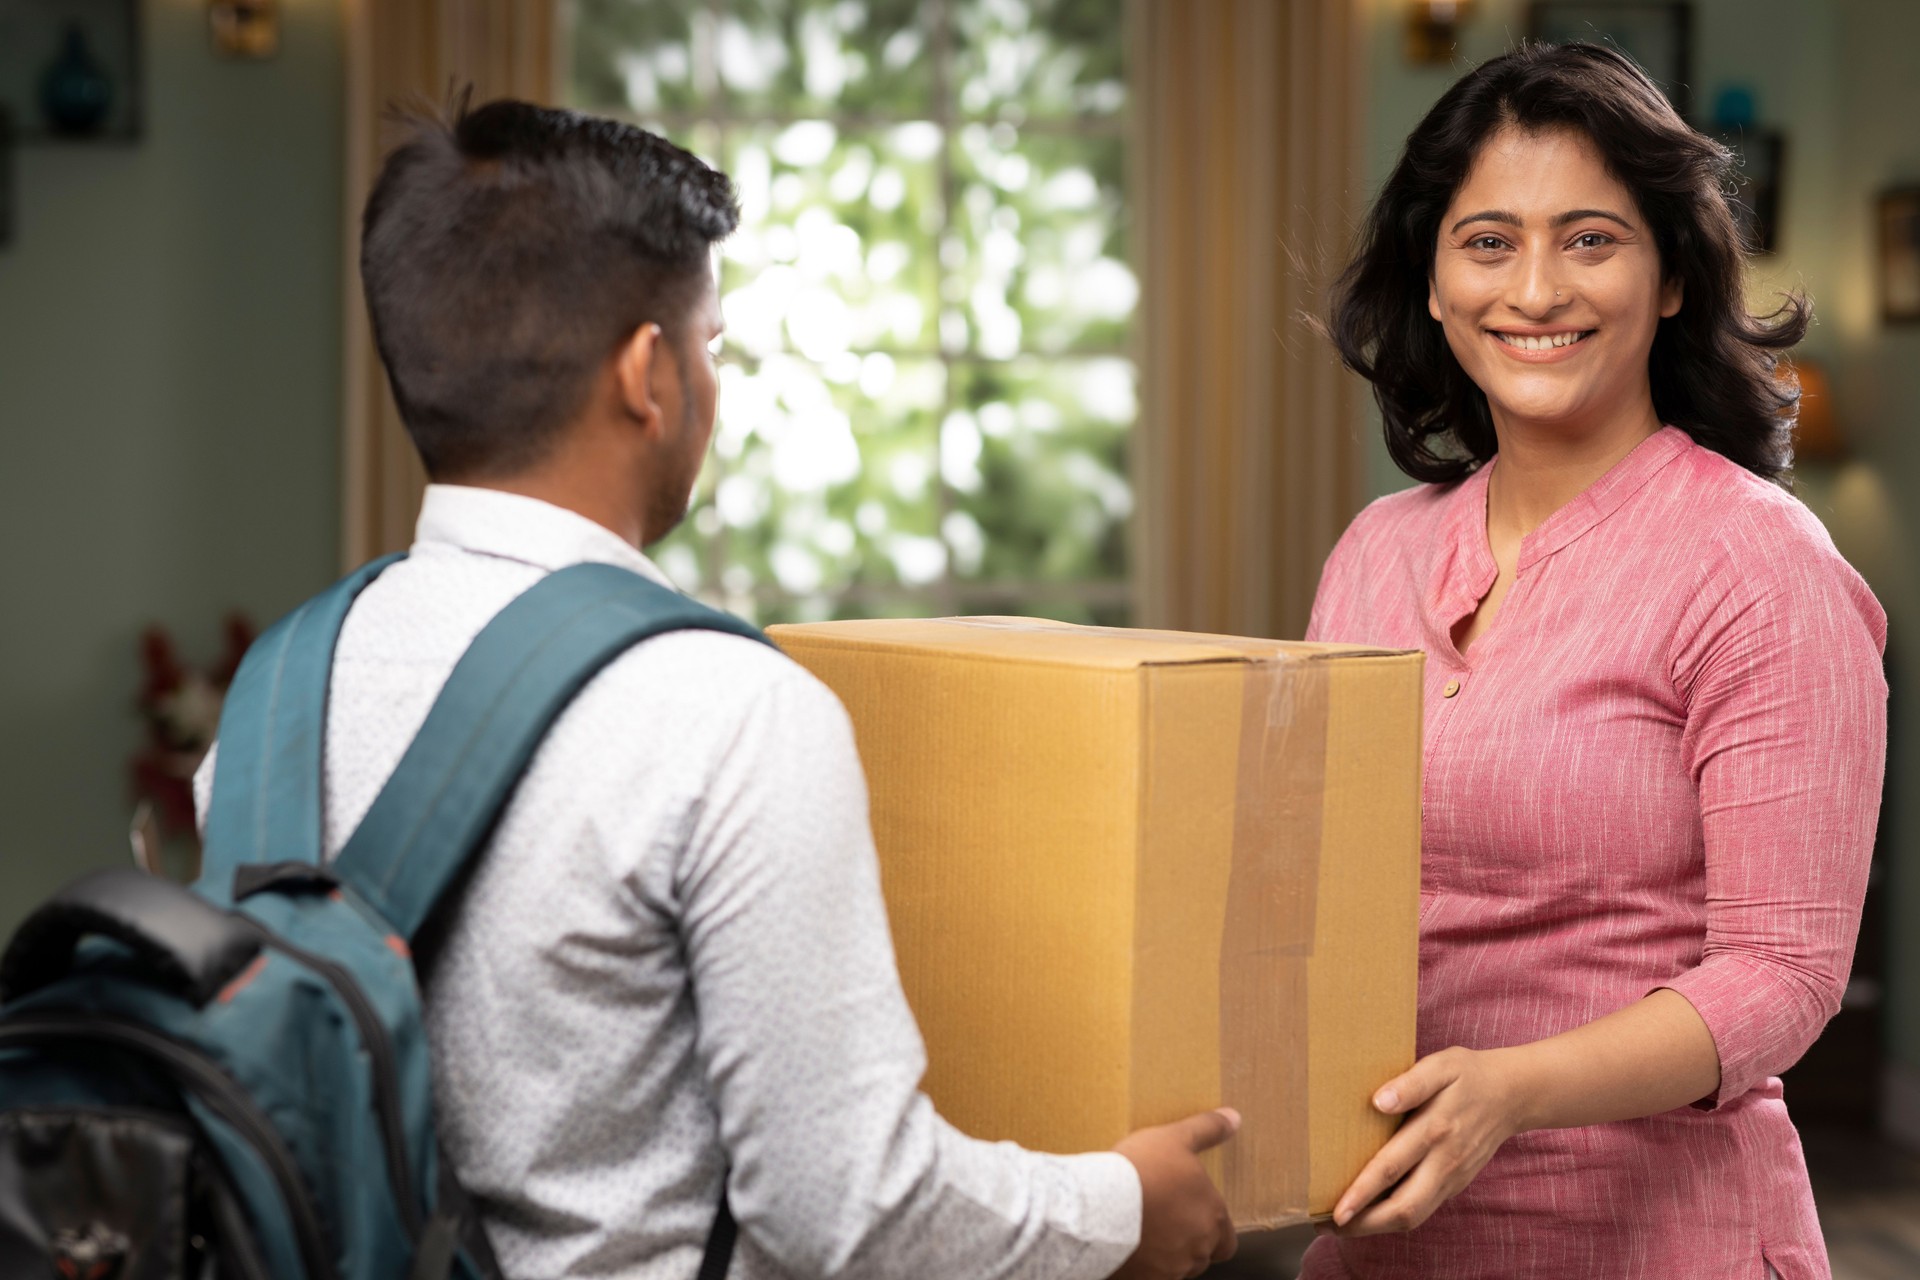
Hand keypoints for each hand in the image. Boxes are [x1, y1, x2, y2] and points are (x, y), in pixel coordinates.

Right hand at [1110, 1108, 1239, 1279]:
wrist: (1100, 1206)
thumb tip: (1234, 1117)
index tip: (1193, 1216)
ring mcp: (1172, 1268)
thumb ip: (1206, 1129)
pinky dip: (1145, 1266)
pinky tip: (1128, 1246)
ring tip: (1144, 1232)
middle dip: (1189, 1243)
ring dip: (1168, 1255)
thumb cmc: (1141, 1170)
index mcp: (1212, 1216)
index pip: (1227, 1241)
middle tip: (1166, 1222)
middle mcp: (1198, 1248)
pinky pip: (1151, 1276)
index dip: (1214, 1232)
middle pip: (1202, 1255)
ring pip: (1178, 1268)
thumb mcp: (1175, 1138)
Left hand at [1328, 1047, 1527, 1235]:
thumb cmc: (1468, 1075)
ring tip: (1341, 1225)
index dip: (1362, 1193)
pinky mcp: (1455, 1184)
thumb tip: (1379, 1101)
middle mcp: (1444, 1162)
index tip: (1336, 1210)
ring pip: (1414, 1216)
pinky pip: (1423, 1209)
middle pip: (1404, 1208)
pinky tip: (1370, 1213)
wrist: (1513, 1094)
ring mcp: (1452, 1178)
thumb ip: (1410, 1083)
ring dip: (1376, 1226)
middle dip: (1364, 1223)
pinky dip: (1394, 1217)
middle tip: (1327, 1226)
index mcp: (1434, 1130)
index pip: (1392, 1168)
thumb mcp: (1440, 1066)